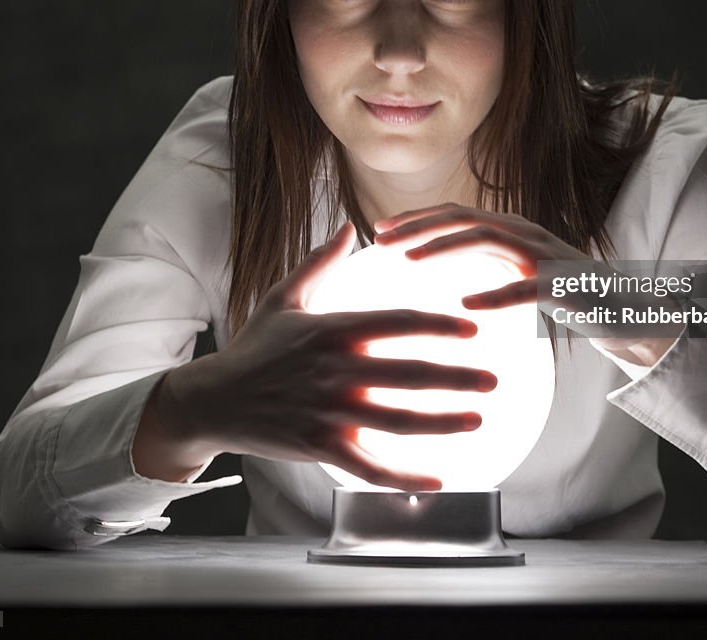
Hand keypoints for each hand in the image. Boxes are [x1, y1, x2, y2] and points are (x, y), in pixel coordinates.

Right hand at [153, 222, 496, 490]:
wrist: (213, 400)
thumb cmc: (254, 347)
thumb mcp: (283, 297)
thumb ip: (319, 262)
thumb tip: (348, 226)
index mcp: (333, 329)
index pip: (397, 323)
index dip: (438, 326)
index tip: (472, 330)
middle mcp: (336, 370)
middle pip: (408, 373)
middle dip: (456, 377)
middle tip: (493, 380)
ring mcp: (329, 411)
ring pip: (397, 421)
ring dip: (442, 422)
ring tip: (478, 419)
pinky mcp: (320, 447)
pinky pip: (370, 466)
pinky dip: (405, 477)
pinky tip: (438, 480)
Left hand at [374, 204, 680, 366]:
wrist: (630, 312)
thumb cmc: (569, 298)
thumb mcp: (521, 277)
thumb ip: (489, 267)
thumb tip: (442, 275)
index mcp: (513, 232)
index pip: (458, 215)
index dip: (418, 218)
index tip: (381, 230)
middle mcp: (527, 234)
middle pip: (465, 219)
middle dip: (420, 226)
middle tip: (382, 241)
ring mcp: (548, 255)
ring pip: (489, 240)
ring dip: (446, 248)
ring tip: (411, 262)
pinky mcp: (566, 284)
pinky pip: (527, 287)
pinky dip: (496, 293)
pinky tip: (467, 305)